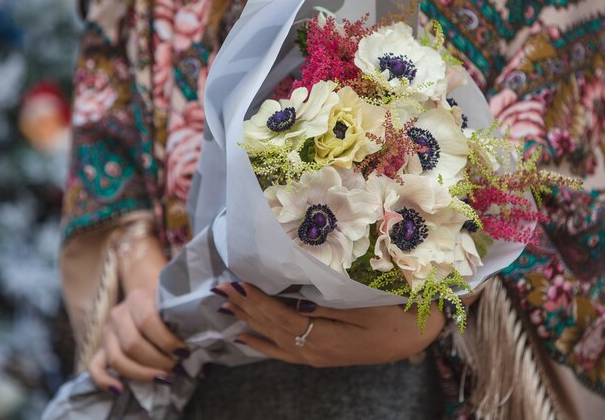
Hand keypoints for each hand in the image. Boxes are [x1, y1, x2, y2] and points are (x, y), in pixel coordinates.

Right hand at [88, 237, 187, 394]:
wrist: (146, 285)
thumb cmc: (168, 299)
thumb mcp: (176, 302)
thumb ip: (187, 321)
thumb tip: (205, 356)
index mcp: (139, 297)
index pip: (149, 321)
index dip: (167, 342)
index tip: (185, 354)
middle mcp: (119, 313)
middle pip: (133, 344)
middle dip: (158, 361)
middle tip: (177, 369)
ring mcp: (107, 330)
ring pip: (117, 358)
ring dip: (142, 373)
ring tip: (164, 378)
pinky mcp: (100, 345)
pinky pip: (94, 366)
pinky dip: (105, 380)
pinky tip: (120, 390)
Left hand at [214, 281, 445, 366]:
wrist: (417, 336)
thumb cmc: (395, 314)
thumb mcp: (364, 307)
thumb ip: (327, 307)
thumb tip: (294, 303)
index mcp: (325, 339)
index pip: (280, 318)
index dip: (258, 301)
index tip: (238, 282)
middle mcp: (315, 352)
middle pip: (271, 328)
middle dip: (245, 308)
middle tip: (221, 290)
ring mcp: (317, 357)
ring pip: (273, 340)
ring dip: (248, 321)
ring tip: (226, 307)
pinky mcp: (321, 356)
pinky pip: (284, 352)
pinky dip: (261, 344)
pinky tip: (245, 338)